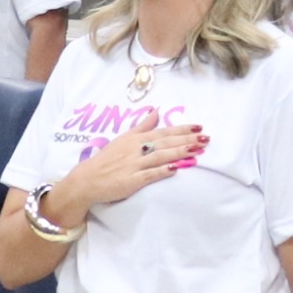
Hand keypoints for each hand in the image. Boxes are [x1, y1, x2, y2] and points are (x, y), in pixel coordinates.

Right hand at [63, 125, 205, 213]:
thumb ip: (142, 126)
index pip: (163, 132)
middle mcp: (137, 150)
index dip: (182, 130)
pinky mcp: (131, 181)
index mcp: (136, 139)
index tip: (199, 127)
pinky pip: (149, 174)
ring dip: (179, 153)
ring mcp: (134, 165)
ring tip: (197, 151)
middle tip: (206, 138)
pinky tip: (176, 168)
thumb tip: (156, 111)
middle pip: (165, 143)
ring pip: (160, 156)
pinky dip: (162, 170)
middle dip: (187, 140)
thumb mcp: (123, 138)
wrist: (87, 179)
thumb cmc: (107, 159)